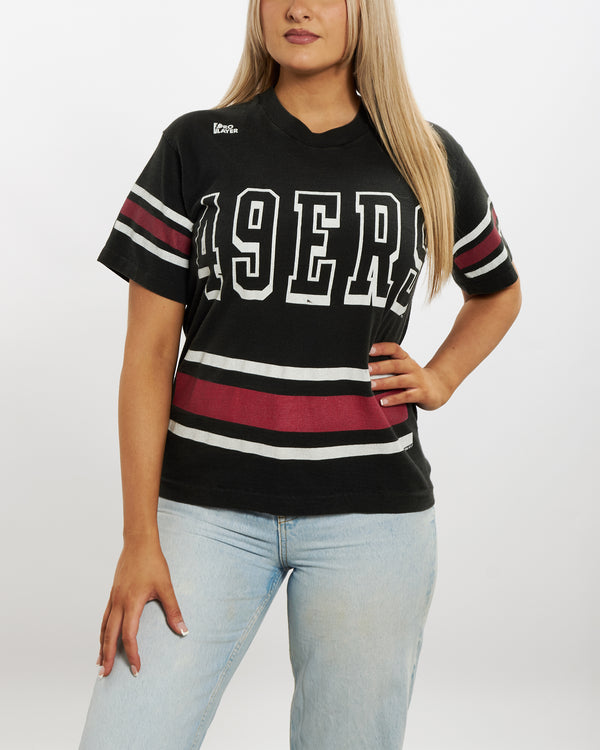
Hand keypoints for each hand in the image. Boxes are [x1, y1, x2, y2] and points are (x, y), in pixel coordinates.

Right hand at [98, 537, 186, 677]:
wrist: (138, 542)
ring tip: (99, 663)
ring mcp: (113, 598)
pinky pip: (104, 617)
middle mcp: (118, 603)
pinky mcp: (112, 593)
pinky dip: (102, 631)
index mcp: (131, 603)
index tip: (136, 669)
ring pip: (103, 627)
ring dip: (101, 646)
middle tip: (105, 676)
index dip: (132, 654)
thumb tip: (183, 631)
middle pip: (109, 636)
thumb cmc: (153, 563)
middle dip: (107, 657)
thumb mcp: (166, 586)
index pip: (129, 635)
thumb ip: (173, 610)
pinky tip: (103, 637)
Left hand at [368, 342, 452, 410]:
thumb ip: (388, 364)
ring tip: (370, 385)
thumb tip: (361, 365)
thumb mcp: (403, 367)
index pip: (394, 349)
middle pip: (395, 365)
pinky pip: (406, 396)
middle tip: (365, 370)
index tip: (369, 349)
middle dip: (379, 367)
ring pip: (399, 381)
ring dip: (383, 383)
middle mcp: (412, 367)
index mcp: (406, 359)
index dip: (382, 348)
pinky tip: (382, 402)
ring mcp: (417, 381)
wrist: (438, 388)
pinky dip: (394, 399)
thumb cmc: (413, 377)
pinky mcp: (421, 394)